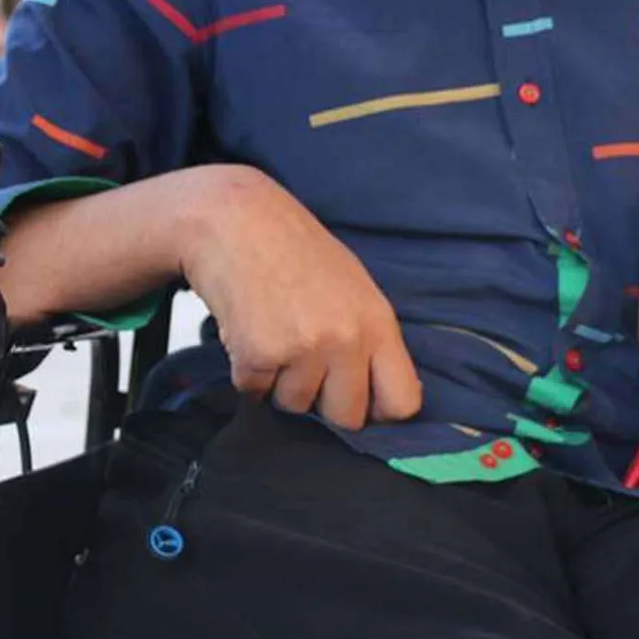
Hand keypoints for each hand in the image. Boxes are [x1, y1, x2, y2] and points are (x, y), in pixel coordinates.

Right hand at [179, 166, 422, 429]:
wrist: (236, 221)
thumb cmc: (295, 250)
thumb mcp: (355, 288)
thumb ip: (371, 341)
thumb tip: (384, 400)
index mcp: (378, 323)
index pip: (402, 402)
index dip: (381, 412)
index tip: (363, 404)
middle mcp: (346, 340)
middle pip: (346, 417)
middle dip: (324, 403)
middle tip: (306, 364)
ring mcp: (303, 349)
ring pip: (294, 406)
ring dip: (280, 383)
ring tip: (275, 334)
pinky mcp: (258, 355)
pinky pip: (254, 393)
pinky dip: (248, 373)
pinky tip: (250, 333)